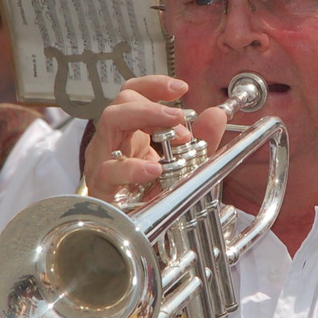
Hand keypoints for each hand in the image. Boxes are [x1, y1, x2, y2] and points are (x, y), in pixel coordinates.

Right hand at [84, 76, 227, 195]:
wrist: (129, 231)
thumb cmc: (148, 196)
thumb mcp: (182, 166)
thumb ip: (202, 142)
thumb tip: (217, 115)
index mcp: (130, 132)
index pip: (133, 95)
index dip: (154, 85)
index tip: (181, 87)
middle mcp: (113, 140)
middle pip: (122, 102)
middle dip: (153, 104)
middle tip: (180, 116)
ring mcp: (102, 160)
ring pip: (109, 122)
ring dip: (144, 119)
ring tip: (174, 133)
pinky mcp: (100, 185)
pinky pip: (108, 170)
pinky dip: (132, 167)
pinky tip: (153, 169)